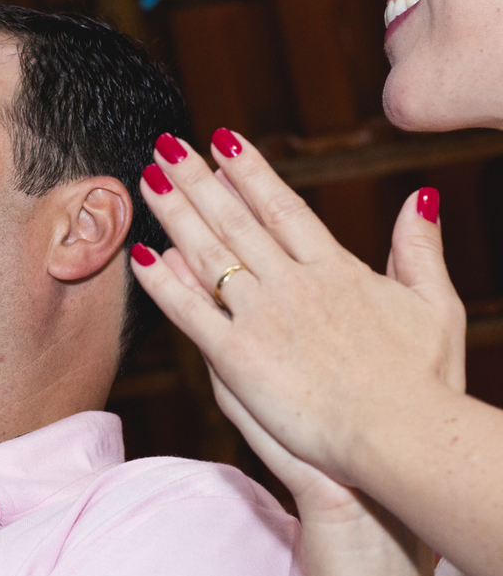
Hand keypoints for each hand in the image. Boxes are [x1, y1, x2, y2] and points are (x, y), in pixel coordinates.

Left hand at [130, 130, 464, 487]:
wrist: (404, 435)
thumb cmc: (427, 381)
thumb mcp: (434, 305)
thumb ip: (419, 249)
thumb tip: (422, 196)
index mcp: (336, 270)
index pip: (283, 207)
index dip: (250, 171)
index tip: (223, 140)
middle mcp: (293, 284)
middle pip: (235, 219)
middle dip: (197, 178)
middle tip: (166, 144)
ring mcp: (263, 317)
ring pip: (208, 254)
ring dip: (175, 212)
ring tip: (147, 177)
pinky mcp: (238, 356)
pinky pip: (190, 312)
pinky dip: (163, 284)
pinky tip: (141, 256)